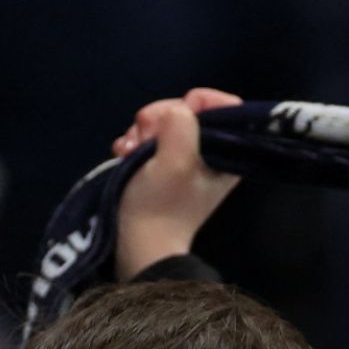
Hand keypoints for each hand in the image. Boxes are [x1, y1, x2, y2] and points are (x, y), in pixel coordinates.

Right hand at [110, 86, 243, 279]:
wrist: (137, 245)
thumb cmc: (160, 205)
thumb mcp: (176, 160)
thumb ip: (181, 124)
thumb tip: (173, 111)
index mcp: (226, 152)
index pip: (224, 105)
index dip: (196, 102)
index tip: (172, 117)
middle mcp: (209, 153)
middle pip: (187, 110)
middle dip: (159, 117)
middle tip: (143, 136)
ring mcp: (184, 160)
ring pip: (164, 123)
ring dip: (141, 131)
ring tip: (128, 150)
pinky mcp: (161, 167)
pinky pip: (148, 139)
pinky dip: (133, 143)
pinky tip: (122, 154)